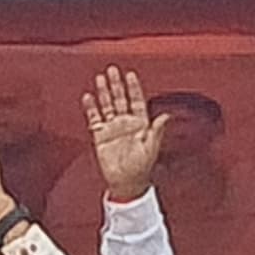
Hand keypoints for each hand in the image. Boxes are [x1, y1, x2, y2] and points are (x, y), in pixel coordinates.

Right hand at [85, 67, 158, 203]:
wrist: (125, 184)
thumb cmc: (140, 169)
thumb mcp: (151, 148)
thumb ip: (156, 131)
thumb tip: (166, 116)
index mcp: (140, 124)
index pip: (136, 101)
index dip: (133, 88)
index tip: (130, 75)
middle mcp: (126, 123)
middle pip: (120, 99)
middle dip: (116, 84)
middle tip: (113, 70)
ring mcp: (112, 128)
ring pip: (107, 105)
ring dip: (104, 92)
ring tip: (100, 78)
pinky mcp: (100, 135)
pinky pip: (94, 118)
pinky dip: (91, 108)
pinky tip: (88, 97)